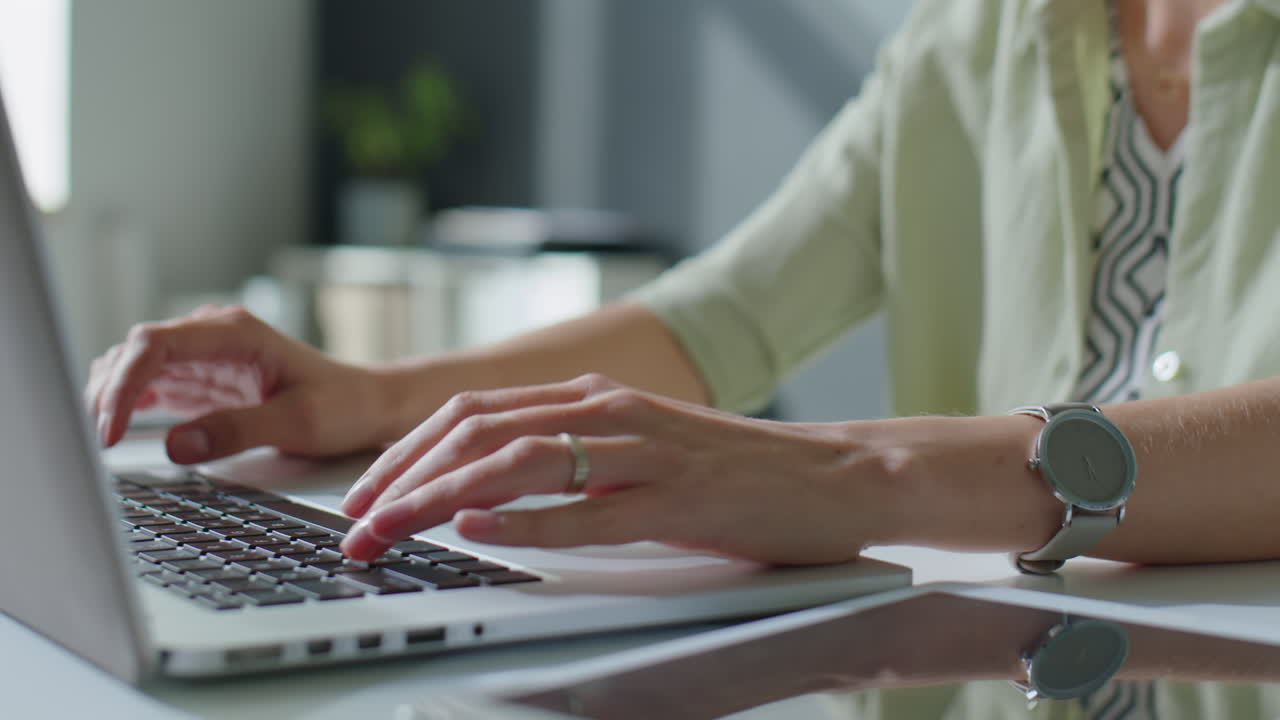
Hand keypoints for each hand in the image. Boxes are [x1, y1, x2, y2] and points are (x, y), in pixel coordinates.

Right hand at [87, 305, 396, 462]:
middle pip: (135, 353)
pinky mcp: (202, 380)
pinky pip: (150, 384)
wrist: (368, 404)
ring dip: (111, 397)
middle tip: (96, 444)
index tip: (110, 430)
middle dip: (107, 393)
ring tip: (101, 440)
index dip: (122, 385)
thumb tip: (175, 444)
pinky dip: (126, 404)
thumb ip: (236, 431)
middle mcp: (213, 336)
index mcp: (235, 332)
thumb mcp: (297, 423)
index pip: (154, 345)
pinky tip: (117, 430)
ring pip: (134, 367)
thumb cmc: (343, 406)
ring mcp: (204, 356)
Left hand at [338, 374, 899, 563]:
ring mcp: (645, 449)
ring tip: (391, 531)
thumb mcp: (637, 452)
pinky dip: (526, 521)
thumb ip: (569, 458)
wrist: (834, 475)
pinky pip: (591, 509)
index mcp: (592, 397)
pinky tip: (480, 531)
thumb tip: (482, 492)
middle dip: (401, 478)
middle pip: (477, 429)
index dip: (404, 451)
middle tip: (354, 525)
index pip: (471, 411)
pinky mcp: (681, 495)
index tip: (361, 494)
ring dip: (441, 499)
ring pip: (518, 461)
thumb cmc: (733, 473)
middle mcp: (609, 410)